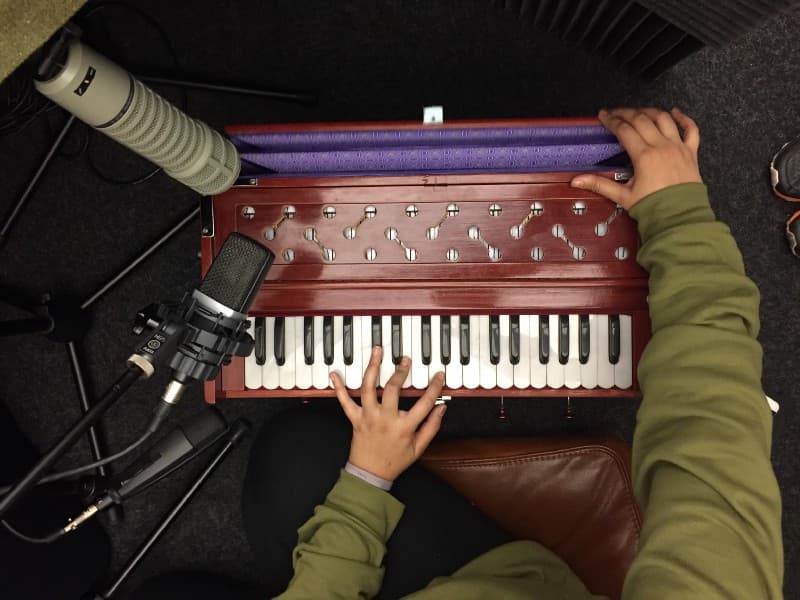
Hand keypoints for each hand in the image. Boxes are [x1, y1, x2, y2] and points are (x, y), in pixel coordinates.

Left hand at [331, 347, 445, 481]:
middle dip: (400, 371)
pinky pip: (344, 401)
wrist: (370, 474)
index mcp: (404, 427)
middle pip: (393, 389)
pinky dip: (339, 387)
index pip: (424, 403)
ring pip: (368, 388)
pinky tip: (335, 374)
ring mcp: (368, 417)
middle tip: (405, 359)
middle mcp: (386, 419)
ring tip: (377, 352)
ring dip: (372, 368)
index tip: (438, 375)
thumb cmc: (395, 461)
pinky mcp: (355, 419)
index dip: (434, 387)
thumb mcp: (419, 448)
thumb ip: (432, 427)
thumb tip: (441, 409)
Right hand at [571, 107, 702, 209]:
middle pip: (642, 119)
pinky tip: (675, 112)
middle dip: (626, 113)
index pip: (624, 130)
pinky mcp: (691, 152)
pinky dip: (683, 118)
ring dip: (649, 112)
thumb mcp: (623, 196)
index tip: (603, 115)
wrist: (680, 218)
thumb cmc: (653, 208)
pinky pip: (691, 129)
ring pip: (663, 119)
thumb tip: (576, 180)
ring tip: (638, 112)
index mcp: (644, 155)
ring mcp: (678, 147)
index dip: (612, 120)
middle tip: (615, 113)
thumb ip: (599, 184)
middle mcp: (661, 146)